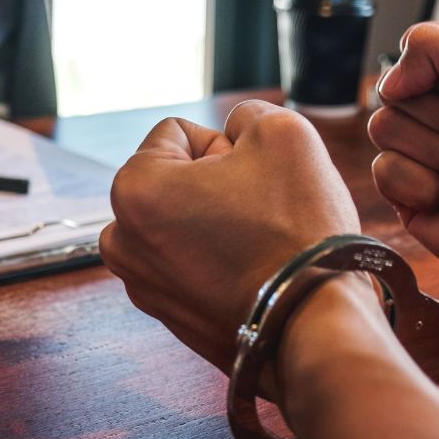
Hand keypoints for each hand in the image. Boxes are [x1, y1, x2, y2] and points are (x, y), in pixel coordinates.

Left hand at [101, 100, 360, 372]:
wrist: (316, 324)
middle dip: (216, 185)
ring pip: (185, 222)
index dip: (226, 146)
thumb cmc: (297, 227)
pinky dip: (219, 262)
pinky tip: (255, 273)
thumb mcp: (283, 132)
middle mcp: (121, 240)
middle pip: (176, 180)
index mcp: (132, 188)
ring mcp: (143, 285)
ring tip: (257, 244)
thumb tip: (235, 130)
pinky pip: (194, 265)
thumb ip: (248, 114)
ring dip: (216, 222)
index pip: (179, 133)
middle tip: (260, 211)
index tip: (254, 180)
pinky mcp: (169, 317)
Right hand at [369, 23, 438, 284]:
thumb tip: (389, 83)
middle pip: (390, 95)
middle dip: (436, 118)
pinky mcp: (406, 193)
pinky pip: (383, 173)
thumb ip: (436, 44)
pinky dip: (421, 185)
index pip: (410, 56)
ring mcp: (418, 154)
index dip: (429, 74)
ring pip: (383, 131)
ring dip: (433, 153)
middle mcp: (435, 114)